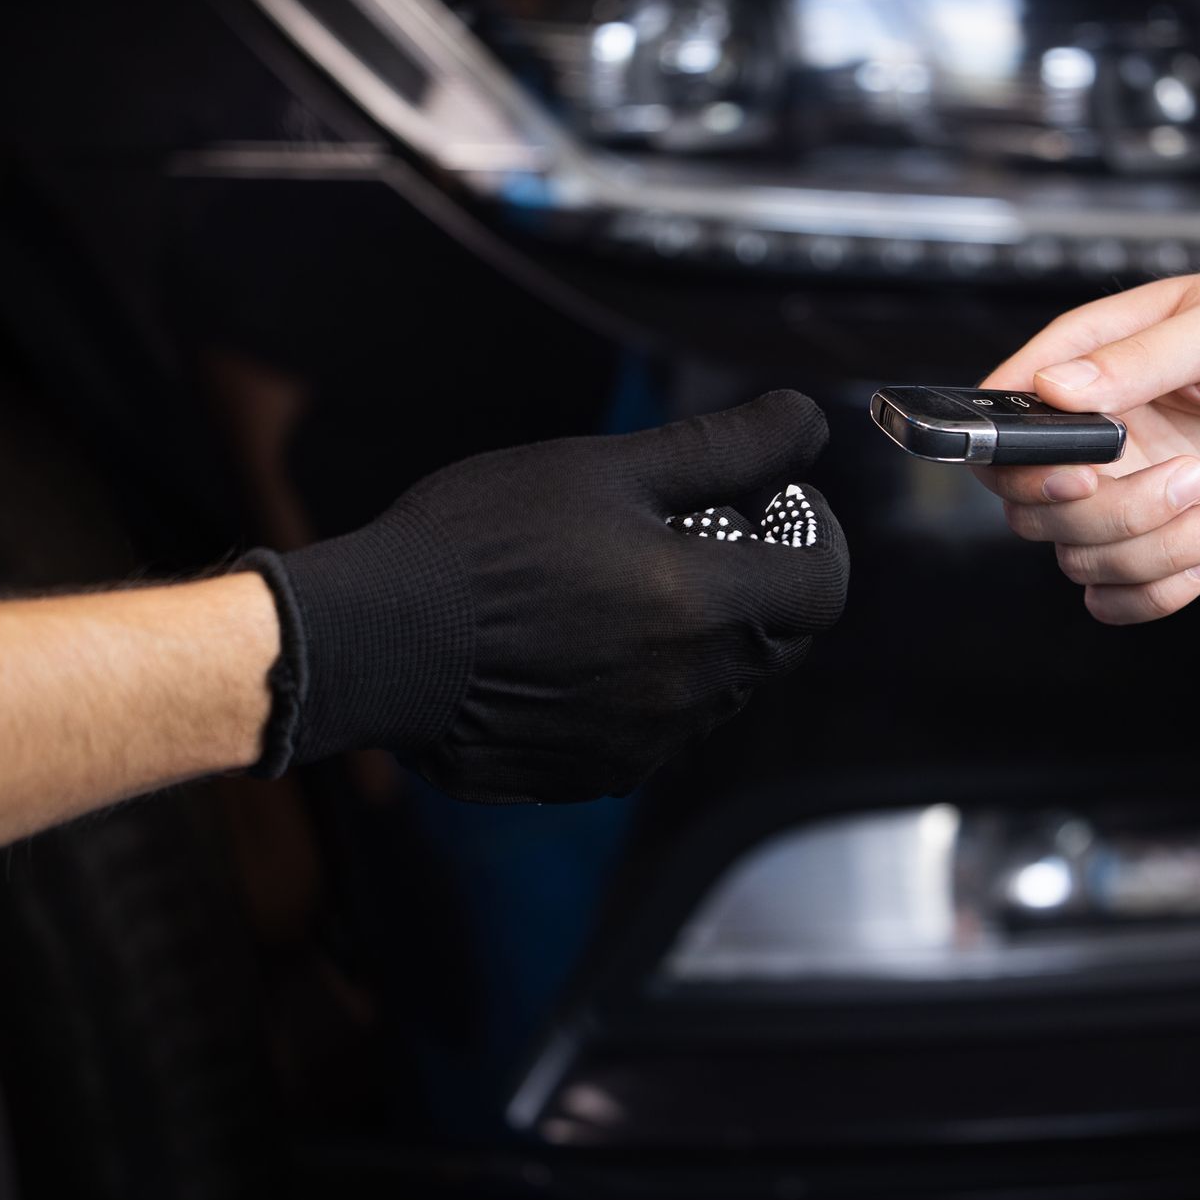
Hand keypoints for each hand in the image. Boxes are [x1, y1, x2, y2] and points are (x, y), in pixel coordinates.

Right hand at [242, 391, 848, 801]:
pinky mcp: (598, 774)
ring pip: (719, 685)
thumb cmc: (483, 542)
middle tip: (696, 530)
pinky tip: (580, 641)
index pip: (824, 585)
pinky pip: (657, 727)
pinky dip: (646, 683)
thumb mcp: (606, 468)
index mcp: (708, 607)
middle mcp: (694, 689)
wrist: (375, 642)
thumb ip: (722, 449)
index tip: (773, 501)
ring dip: (703, 634)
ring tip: (622, 582)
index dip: (815, 536)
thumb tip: (806, 425)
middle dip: (762, 581)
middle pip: (780, 638)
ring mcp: (648, 742)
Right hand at [974, 265, 1199, 623]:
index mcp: (1096, 360)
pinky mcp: (1167, 535)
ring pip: (1080, 556)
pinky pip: (1119, 597)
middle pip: (1033, 504)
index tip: (1084, 467)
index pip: (1008, 415)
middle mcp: (1099, 430)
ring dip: (1156, 549)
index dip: (1024, 456)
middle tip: (1190, 475)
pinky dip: (1162, 593)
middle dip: (1111, 511)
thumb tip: (1059, 386)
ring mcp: (1129, 487)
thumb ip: (1144, 356)